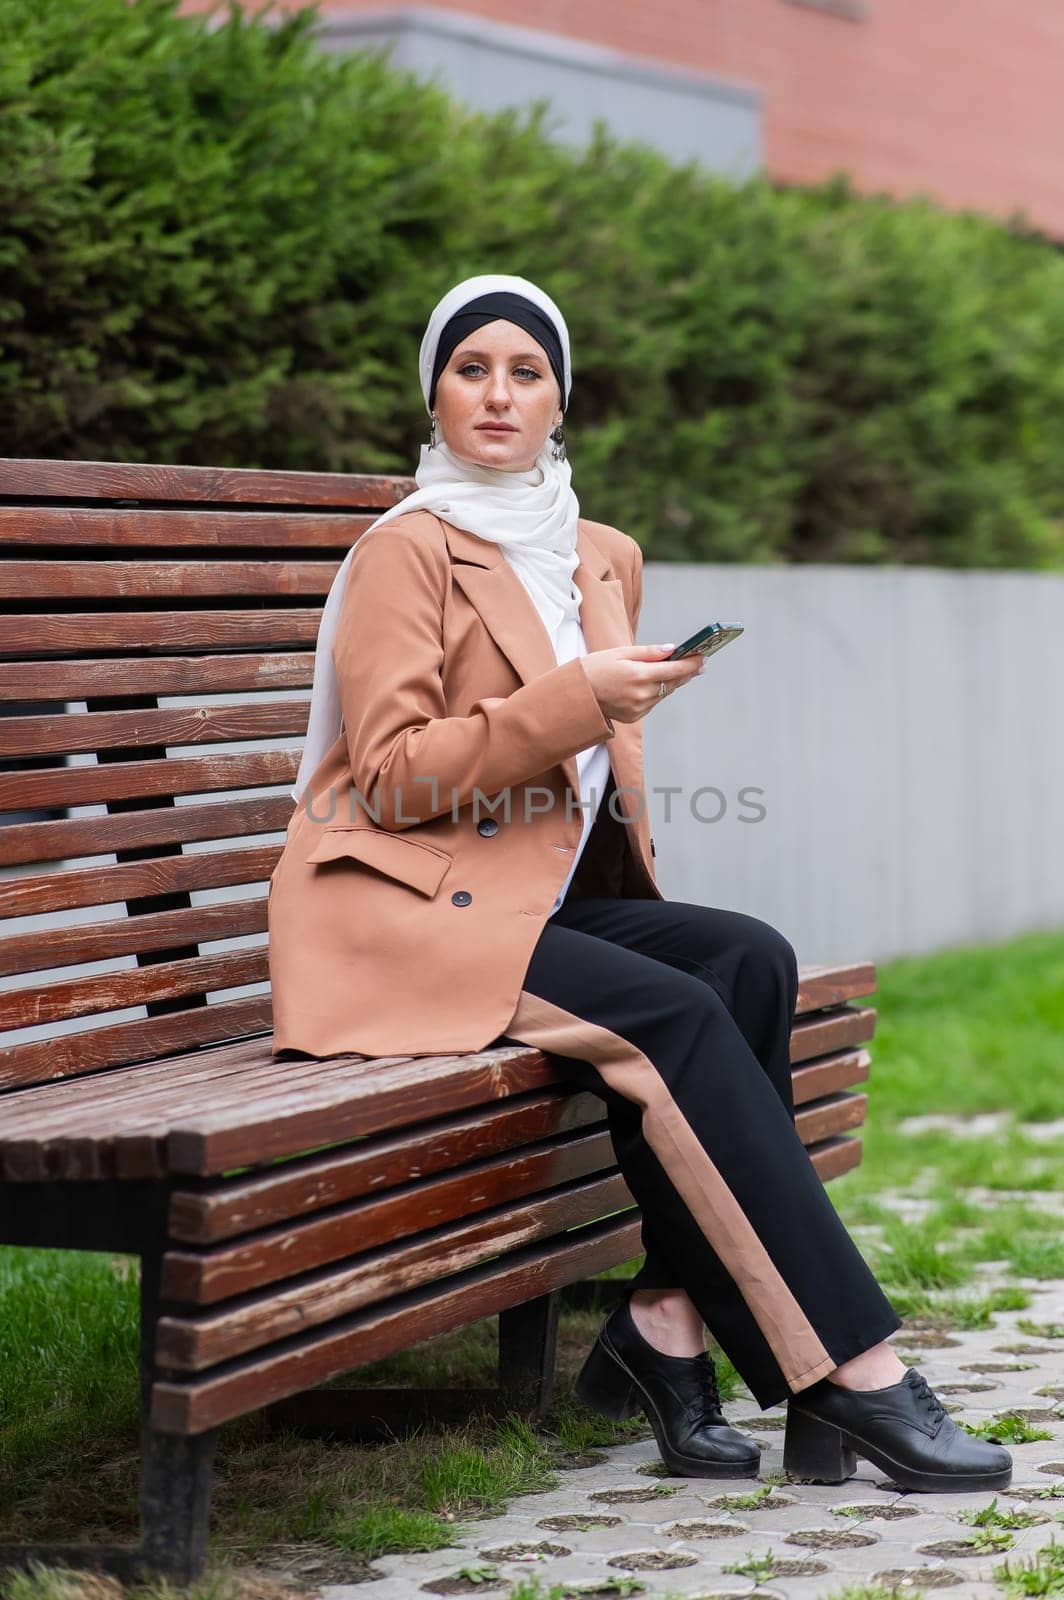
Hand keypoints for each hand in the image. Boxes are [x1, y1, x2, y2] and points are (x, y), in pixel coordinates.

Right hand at [580, 644, 703, 724]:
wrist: (577, 695)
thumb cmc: (595, 669)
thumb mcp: (620, 653)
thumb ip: (649, 652)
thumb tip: (671, 649)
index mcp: (638, 675)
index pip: (675, 670)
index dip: (691, 664)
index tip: (703, 658)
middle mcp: (641, 694)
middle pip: (673, 683)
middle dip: (687, 672)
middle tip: (700, 663)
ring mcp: (639, 708)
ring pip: (664, 693)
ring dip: (673, 682)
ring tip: (681, 671)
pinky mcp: (635, 716)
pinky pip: (653, 702)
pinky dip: (657, 692)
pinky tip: (655, 683)